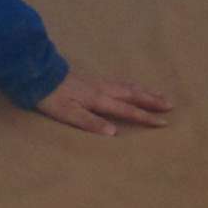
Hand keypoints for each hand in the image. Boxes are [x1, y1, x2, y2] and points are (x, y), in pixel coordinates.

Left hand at [33, 71, 174, 136]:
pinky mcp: (92, 79)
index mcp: (98, 99)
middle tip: (171, 104)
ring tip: (159, 94)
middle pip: (132, 94)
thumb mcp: (67, 114)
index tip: (164, 122)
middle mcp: (102, 88)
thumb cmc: (50, 97)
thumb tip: (114, 133)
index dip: (145, 117)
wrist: (37, 74)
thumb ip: (90, 123)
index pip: (127, 110)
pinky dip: (132, 84)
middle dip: (152, 100)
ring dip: (145, 90)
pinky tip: (133, 86)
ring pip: (127, 85)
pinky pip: (119, 81)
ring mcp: (97, 82)